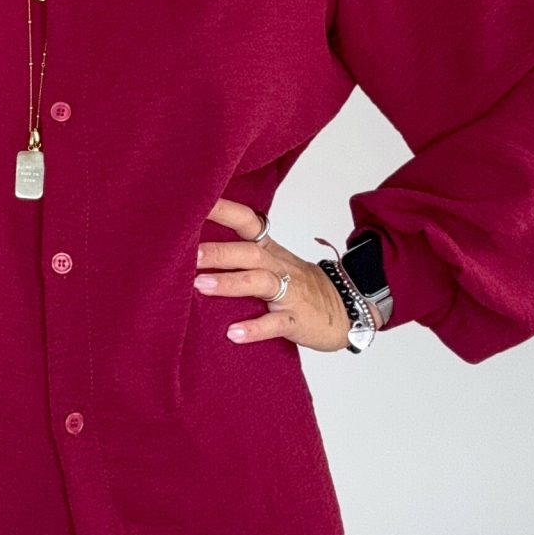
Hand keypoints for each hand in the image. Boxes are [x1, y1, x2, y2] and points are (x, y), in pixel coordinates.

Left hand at [193, 195, 373, 353]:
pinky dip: (255, 328)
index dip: (223, 210)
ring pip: (260, 282)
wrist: (347, 309)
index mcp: (270, 250)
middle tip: (187, 254)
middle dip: (218, 251)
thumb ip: (241, 255)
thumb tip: (194, 247)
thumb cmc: (300, 287)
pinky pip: (276, 324)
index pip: (247, 222)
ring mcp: (290, 293)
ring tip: (200, 286)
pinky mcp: (297, 320)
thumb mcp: (274, 263)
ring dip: (230, 283)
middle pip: (249, 252)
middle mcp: (279, 267)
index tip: (196, 200)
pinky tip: (233, 334)